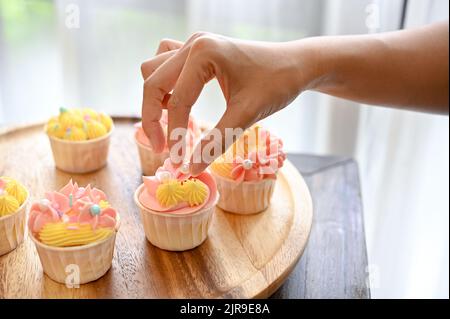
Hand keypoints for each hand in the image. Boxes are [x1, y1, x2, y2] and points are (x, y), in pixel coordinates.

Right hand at [141, 32, 316, 174]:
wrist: (296, 65)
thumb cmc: (277, 85)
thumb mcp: (246, 115)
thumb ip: (216, 142)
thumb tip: (191, 168)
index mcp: (204, 53)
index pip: (177, 101)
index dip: (174, 135)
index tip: (178, 163)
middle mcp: (194, 43)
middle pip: (152, 82)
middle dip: (153, 118)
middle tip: (163, 149)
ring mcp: (194, 43)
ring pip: (153, 70)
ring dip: (157, 98)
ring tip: (173, 122)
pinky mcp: (198, 49)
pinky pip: (166, 63)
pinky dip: (165, 84)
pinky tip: (179, 100)